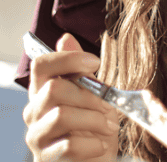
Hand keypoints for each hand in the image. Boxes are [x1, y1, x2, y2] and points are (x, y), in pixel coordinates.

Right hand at [23, 33, 119, 161]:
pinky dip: (91, 144)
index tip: (95, 62)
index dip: (67, 58)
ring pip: (61, 115)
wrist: (96, 161)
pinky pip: (67, 145)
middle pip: (54, 89)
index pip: (41, 64)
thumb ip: (79, 70)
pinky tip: (101, 145)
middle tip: (109, 105)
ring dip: (93, 119)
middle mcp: (35, 111)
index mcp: (45, 90)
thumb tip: (65, 38)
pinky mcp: (46, 159)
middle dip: (89, 95)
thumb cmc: (93, 126)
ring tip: (109, 126)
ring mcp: (37, 136)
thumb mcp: (93, 94)